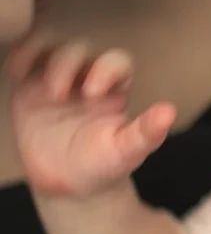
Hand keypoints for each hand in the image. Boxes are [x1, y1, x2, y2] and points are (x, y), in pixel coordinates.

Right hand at [7, 36, 175, 195]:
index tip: (93, 92)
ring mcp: (57, 80)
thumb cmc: (105, 165)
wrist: (70, 184)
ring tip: (40, 88)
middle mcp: (87, 78)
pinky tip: (17, 72)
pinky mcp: (30, 88)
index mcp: (115, 90)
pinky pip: (24, 60)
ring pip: (51, 49)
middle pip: (80, 49)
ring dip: (41, 58)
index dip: (106, 68)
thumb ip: (146, 133)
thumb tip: (169, 112)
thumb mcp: (126, 152)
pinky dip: (20, 57)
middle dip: (68, 63)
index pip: (116, 62)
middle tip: (59, 94)